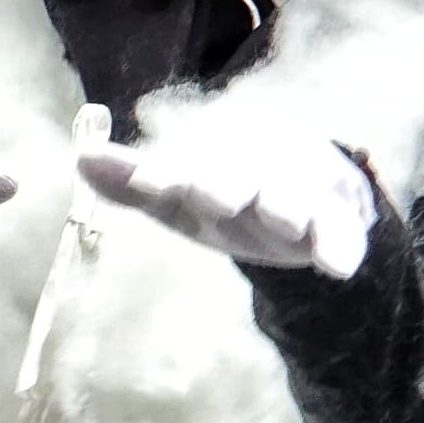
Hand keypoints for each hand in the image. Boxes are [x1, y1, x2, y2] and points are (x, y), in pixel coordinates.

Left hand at [75, 125, 379, 277]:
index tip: (148, 184)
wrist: (300, 189)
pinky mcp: (339, 214)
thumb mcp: (175, 193)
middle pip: (243, 173)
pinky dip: (343, 246)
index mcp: (212, 155)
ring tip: (282, 219)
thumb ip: (130, 182)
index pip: (186, 162)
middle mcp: (257, 165)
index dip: (167, 174)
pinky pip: (344, 230)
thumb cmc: (220, 191)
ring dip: (287, 205)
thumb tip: (79, 158)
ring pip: (294, 196)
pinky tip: (338, 267)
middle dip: (229, 184)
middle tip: (217, 198)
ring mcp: (300, 188)